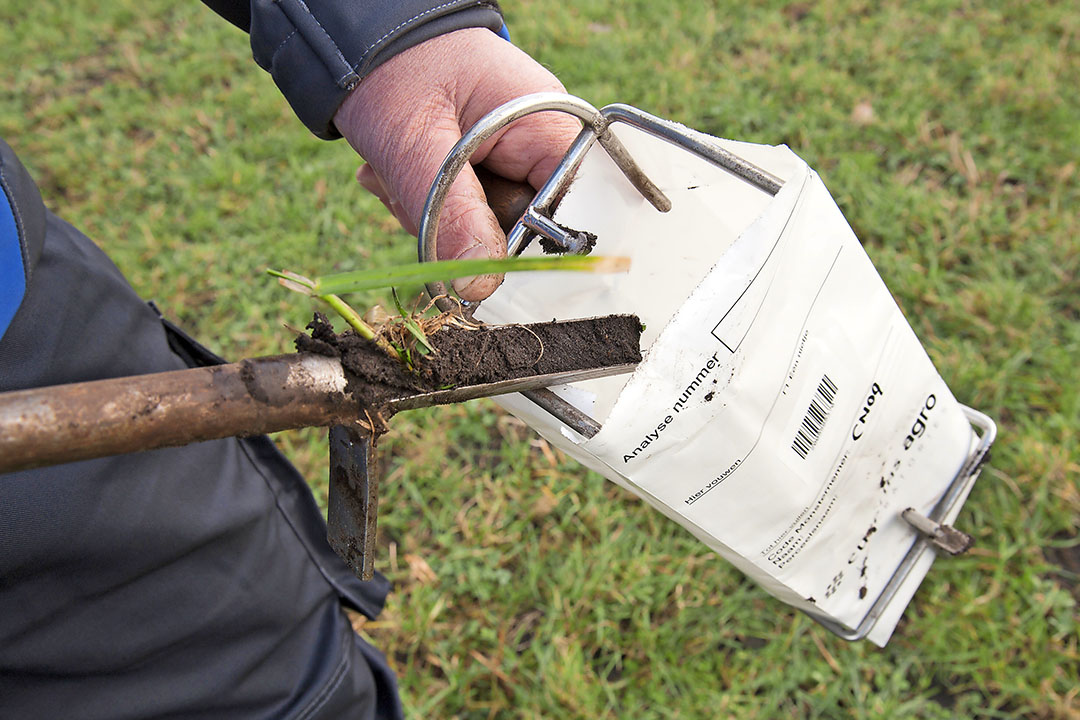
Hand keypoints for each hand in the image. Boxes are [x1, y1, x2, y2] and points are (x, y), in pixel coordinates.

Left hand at [332, 28, 579, 300]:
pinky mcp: (491, 178)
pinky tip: (403, 178)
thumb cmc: (395, 70)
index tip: (477, 263)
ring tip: (399, 176)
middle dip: (461, 230)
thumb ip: (450, 211)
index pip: (573, 215)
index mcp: (549, 130)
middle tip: (410, 193)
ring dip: (434, 220)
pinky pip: (470, 221)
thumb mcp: (415, 141)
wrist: (368, 46)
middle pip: (529, 233)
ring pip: (492, 234)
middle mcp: (545, 150)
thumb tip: (481, 286)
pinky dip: (429, 210)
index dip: (528, 251)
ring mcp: (518, 166)